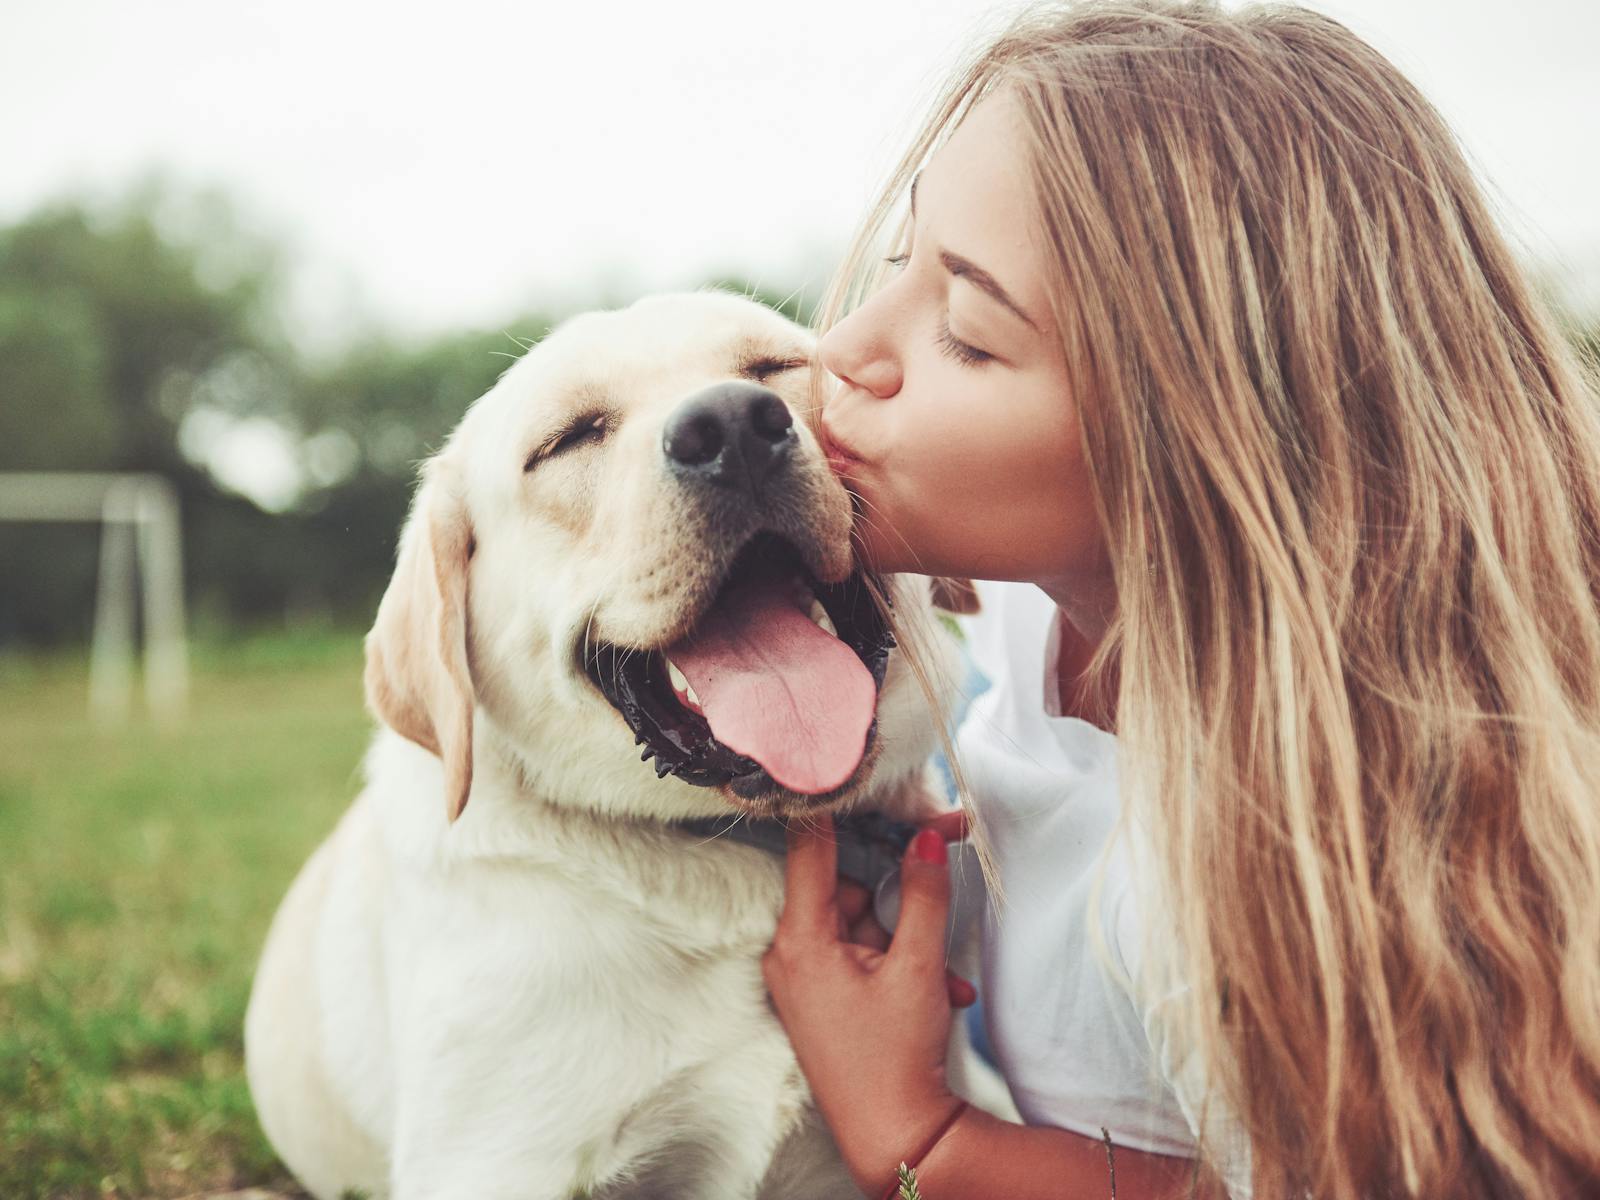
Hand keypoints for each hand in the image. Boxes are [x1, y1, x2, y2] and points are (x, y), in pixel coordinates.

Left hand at [762, 817, 971, 1194]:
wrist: (897, 1139)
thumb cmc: (896, 1058)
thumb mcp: (917, 967)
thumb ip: (921, 894)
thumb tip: (927, 836)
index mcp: (800, 940)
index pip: (809, 849)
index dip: (836, 807)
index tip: (850, 770)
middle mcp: (791, 955)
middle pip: (844, 888)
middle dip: (897, 893)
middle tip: (943, 866)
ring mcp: (805, 980)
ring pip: (861, 926)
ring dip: (908, 940)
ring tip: (944, 976)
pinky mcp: (823, 1000)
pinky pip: (862, 959)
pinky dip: (900, 967)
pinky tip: (940, 993)